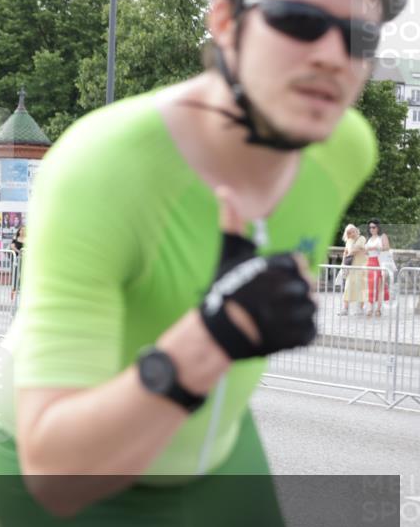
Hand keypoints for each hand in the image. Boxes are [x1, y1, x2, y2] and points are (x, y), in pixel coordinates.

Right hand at [199, 187, 316, 359]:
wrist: (215, 335)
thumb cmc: (223, 292)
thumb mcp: (228, 255)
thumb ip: (231, 223)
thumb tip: (224, 189)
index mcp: (280, 265)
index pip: (298, 265)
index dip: (284, 274)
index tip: (268, 283)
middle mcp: (291, 287)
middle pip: (306, 287)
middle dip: (290, 295)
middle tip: (269, 304)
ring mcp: (296, 313)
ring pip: (310, 309)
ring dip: (295, 315)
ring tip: (273, 320)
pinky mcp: (299, 337)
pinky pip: (311, 332)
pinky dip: (298, 334)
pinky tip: (279, 333)